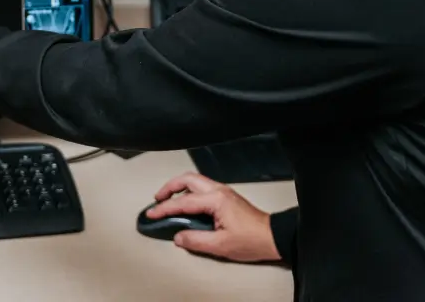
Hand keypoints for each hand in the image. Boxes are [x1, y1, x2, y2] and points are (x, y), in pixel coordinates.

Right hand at [148, 172, 279, 262]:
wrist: (273, 237)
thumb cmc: (252, 239)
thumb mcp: (220, 245)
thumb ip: (196, 240)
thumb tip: (178, 236)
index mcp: (216, 200)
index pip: (183, 201)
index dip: (164, 208)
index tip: (152, 213)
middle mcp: (219, 191)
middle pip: (187, 179)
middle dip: (169, 187)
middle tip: (157, 199)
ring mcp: (224, 192)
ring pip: (195, 181)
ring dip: (179, 188)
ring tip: (167, 200)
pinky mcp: (226, 198)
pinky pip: (202, 188)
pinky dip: (189, 192)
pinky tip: (185, 204)